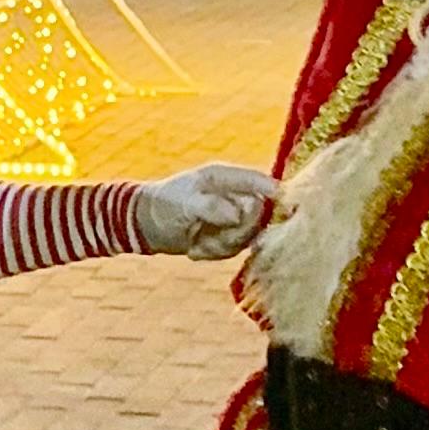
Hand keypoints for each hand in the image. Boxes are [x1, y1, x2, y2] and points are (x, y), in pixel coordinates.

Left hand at [133, 162, 280, 260]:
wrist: (146, 224)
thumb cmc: (165, 204)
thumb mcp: (186, 203)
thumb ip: (213, 206)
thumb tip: (239, 214)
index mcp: (225, 177)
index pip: (259, 182)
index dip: (275, 193)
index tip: (282, 209)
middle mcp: (234, 196)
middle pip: (259, 215)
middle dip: (236, 231)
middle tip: (210, 236)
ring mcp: (234, 217)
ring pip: (247, 237)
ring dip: (222, 245)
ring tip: (196, 243)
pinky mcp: (229, 236)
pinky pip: (234, 250)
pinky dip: (213, 252)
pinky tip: (195, 248)